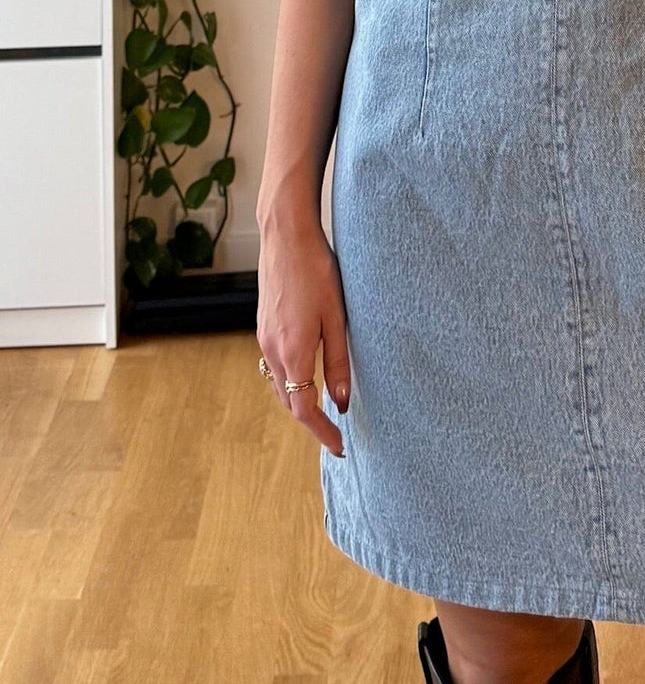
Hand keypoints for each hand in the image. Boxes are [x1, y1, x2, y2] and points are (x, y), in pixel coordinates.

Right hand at [256, 207, 349, 457]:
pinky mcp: (264, 326)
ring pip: (279, 386)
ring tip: (324, 413)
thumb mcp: (337, 317)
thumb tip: (341, 402)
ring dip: (299, 403)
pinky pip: (275, 367)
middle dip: (311, 422)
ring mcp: (264, 338)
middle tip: (336, 436)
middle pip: (289, 401)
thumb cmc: (317, 271)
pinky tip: (307, 378)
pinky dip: (290, 383)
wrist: (286, 236)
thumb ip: (338, 361)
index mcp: (293, 352)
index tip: (339, 447)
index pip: (304, 408)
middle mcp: (272, 350)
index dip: (322, 432)